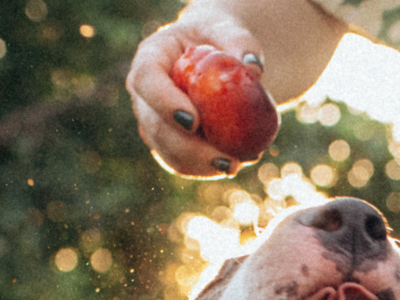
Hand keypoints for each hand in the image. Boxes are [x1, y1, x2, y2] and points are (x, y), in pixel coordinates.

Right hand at [129, 8, 265, 175]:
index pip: (146, 80)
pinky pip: (182, 163)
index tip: (194, 121)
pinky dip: (207, 169)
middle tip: (227, 161)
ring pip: (168, 152)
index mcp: (151, 57)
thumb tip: (254, 68)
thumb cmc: (221, 37)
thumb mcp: (231, 31)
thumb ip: (242, 44)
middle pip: (155, 127)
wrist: (217, 55)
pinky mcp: (169, 142)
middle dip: (190, 150)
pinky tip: (235, 163)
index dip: (164, 103)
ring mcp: (154, 120)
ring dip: (201, 165)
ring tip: (239, 163)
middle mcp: (145, 93)